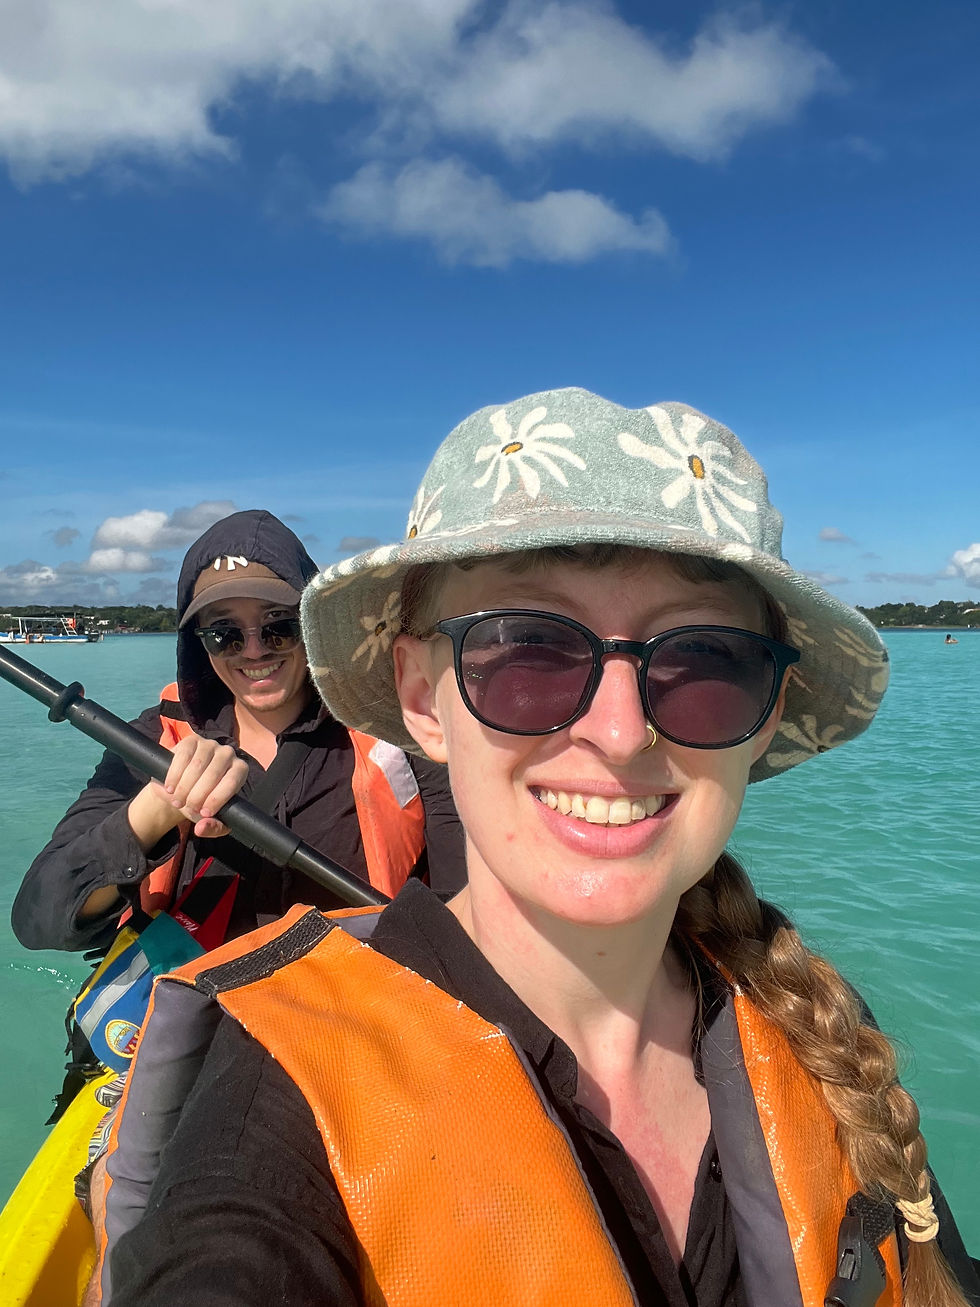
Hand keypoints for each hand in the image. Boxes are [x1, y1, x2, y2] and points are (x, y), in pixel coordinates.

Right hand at [128, 734, 249, 848]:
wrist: (180, 790)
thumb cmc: (201, 804)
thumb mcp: (210, 821)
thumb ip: (212, 828)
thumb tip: (202, 827)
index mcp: (239, 770)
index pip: (233, 781)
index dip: (218, 798)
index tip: (204, 813)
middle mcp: (228, 753)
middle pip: (213, 773)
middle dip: (198, 795)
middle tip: (187, 808)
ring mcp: (209, 744)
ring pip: (197, 765)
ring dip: (184, 786)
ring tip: (177, 800)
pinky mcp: (191, 740)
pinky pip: (183, 756)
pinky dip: (175, 774)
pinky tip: (170, 787)